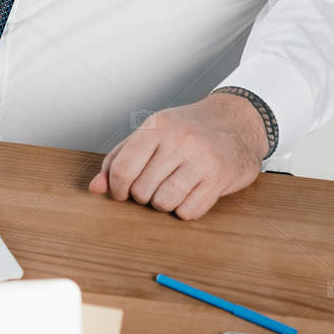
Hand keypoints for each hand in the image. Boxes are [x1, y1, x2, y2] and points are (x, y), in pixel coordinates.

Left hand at [88, 93, 268, 219]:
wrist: (237, 121)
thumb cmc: (188, 128)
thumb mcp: (152, 132)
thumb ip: (120, 157)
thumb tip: (95, 188)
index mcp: (157, 126)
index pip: (122, 169)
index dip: (116, 189)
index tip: (122, 192)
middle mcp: (179, 141)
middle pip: (141, 191)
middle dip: (142, 196)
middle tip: (153, 185)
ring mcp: (201, 160)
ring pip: (163, 203)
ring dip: (163, 204)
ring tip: (171, 189)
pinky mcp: (219, 179)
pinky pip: (188, 212)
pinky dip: (185, 209)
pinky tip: (191, 193)